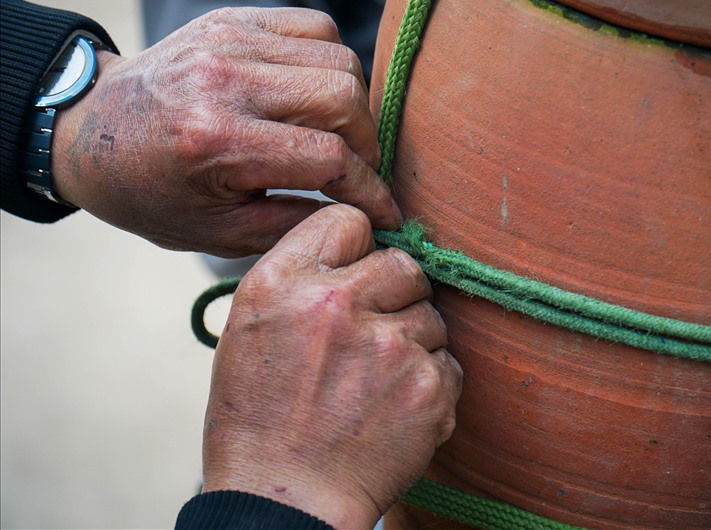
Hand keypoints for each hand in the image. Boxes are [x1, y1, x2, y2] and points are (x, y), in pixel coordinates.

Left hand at [50, 7, 400, 256]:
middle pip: (344, 97)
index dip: (371, 190)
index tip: (388, 212)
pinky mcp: (235, 17)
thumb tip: (365, 215)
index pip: (330, 158)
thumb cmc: (153, 193)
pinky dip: (330, 62)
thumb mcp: (218, 234)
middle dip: (368, 143)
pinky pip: (315, 27)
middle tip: (359, 170)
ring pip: (339, 57)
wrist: (92, 132)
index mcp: (217, 141)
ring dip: (354, 103)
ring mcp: (231, 39)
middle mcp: (226, 80)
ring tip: (338, 134)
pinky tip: (314, 94)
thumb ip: (296, 224)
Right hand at [200, 204, 461, 528]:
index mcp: (283, 284)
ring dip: (412, 342)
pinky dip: (428, 382)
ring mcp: (388, 344)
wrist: (284, 502)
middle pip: (403, 264)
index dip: (357, 248)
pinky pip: (447, 360)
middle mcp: (336, 304)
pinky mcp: (426, 385)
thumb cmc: (258, 418)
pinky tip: (391, 409)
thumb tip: (361, 250)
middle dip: (394, 294)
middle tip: (369, 338)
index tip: (355, 276)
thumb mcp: (250, 328)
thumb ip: (302, 277)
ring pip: (430, 313)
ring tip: (372, 384)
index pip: (349, 221)